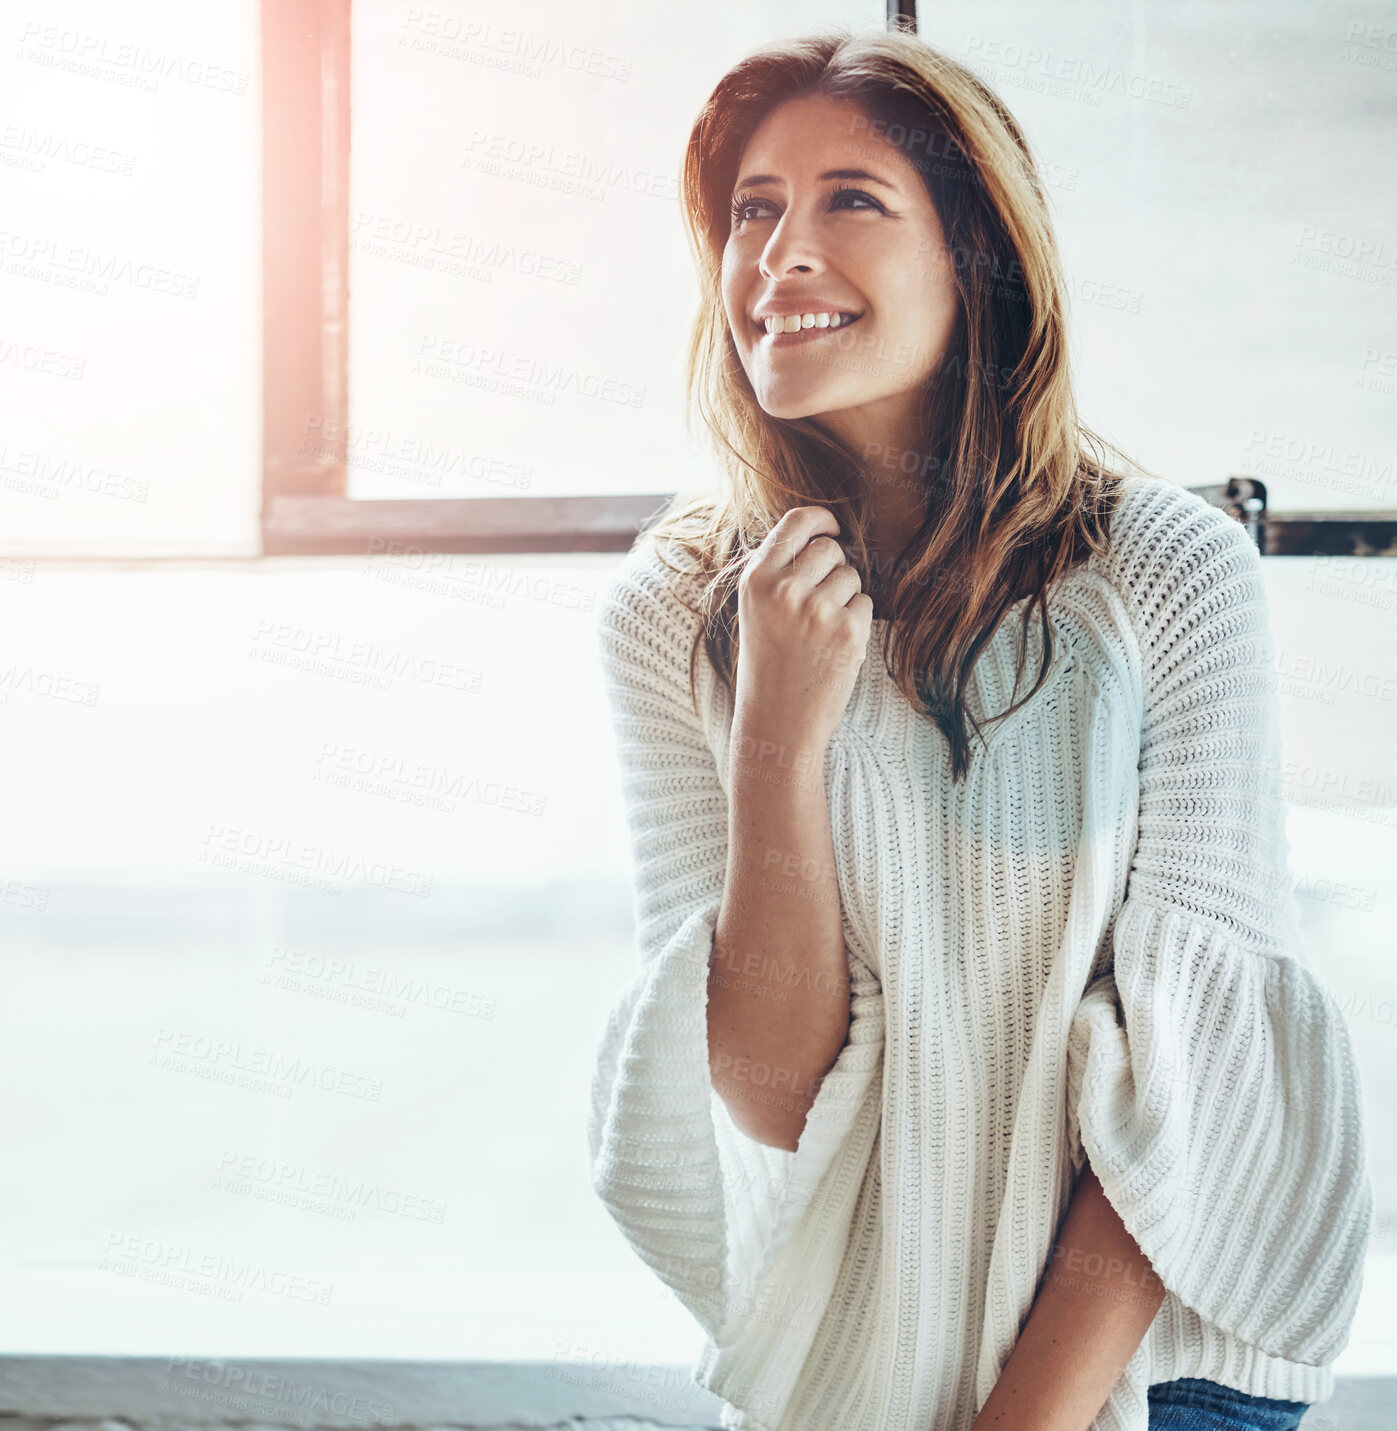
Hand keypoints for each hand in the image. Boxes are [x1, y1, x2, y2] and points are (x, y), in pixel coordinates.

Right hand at [733, 505, 873, 754]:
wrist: (777, 721)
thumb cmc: (767, 665)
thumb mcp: (756, 611)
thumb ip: (779, 571)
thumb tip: (821, 536)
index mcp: (756, 579)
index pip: (796, 522)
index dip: (820, 519)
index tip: (832, 526)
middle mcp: (784, 589)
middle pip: (829, 549)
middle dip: (833, 568)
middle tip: (819, 604)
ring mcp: (817, 609)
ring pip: (851, 576)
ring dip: (844, 598)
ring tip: (820, 632)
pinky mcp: (847, 631)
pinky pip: (864, 604)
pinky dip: (856, 622)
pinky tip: (833, 647)